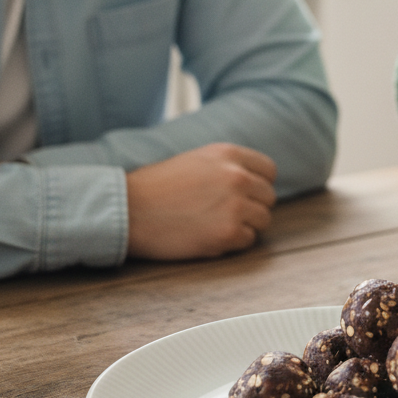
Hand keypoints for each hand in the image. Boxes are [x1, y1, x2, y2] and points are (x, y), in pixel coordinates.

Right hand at [126, 143, 276, 259]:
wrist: (129, 209)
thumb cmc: (157, 186)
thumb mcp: (197, 160)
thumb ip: (228, 166)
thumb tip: (253, 181)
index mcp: (229, 154)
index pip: (268, 170)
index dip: (258, 184)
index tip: (246, 194)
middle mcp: (237, 176)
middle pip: (268, 197)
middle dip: (252, 206)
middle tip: (227, 214)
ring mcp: (235, 205)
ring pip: (262, 220)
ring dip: (245, 225)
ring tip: (216, 225)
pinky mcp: (227, 233)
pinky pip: (248, 240)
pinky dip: (232, 243)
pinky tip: (209, 237)